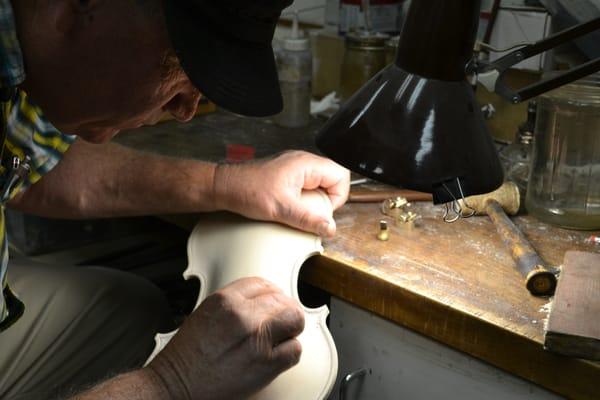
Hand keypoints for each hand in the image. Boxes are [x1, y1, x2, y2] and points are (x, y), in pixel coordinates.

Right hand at [147, 278, 304, 399]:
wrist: (176, 385)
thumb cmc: (187, 355)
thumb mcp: (206, 313)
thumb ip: (234, 302)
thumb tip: (261, 299)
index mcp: (225, 300)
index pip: (263, 284)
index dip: (271, 293)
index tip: (273, 302)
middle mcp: (242, 316)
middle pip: (283, 301)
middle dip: (283, 311)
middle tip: (279, 322)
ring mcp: (256, 339)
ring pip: (295, 320)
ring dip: (291, 329)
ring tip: (280, 337)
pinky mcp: (266, 364)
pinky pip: (295, 350)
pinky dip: (290, 352)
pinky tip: (277, 355)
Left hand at [213, 151, 349, 236]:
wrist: (224, 186)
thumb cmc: (247, 190)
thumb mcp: (281, 209)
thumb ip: (308, 219)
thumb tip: (329, 228)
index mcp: (306, 164)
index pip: (341, 176)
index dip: (337, 197)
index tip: (322, 211)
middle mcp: (302, 162)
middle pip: (332, 179)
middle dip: (325, 200)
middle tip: (310, 213)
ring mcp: (294, 167)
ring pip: (319, 183)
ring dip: (314, 200)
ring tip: (298, 210)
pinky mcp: (286, 175)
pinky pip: (306, 186)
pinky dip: (303, 199)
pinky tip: (290, 208)